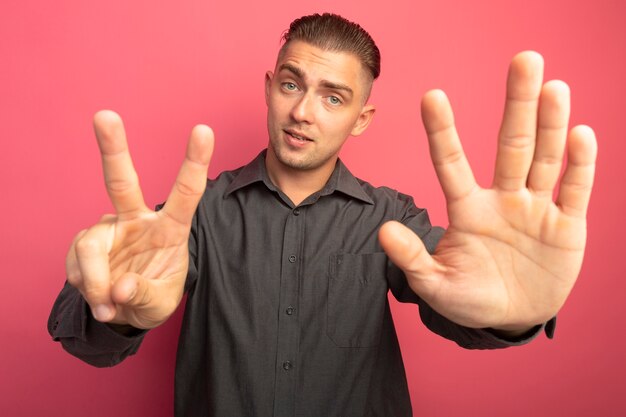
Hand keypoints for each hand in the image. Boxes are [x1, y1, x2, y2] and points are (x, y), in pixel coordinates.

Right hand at [66, 111, 213, 328]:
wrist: (125, 312)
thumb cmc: (153, 297)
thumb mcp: (159, 304)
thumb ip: (144, 295)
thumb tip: (120, 287)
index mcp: (170, 228)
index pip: (186, 193)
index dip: (194, 162)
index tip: (204, 130)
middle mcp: (137, 220)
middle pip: (121, 181)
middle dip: (112, 148)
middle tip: (104, 115)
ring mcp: (108, 230)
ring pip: (91, 246)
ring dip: (95, 280)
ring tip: (108, 305)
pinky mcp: (84, 243)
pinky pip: (76, 265)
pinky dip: (86, 287)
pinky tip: (99, 298)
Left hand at [379, 51, 596, 331]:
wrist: (511, 319)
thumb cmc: (469, 299)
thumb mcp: (435, 285)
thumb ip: (412, 259)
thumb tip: (383, 231)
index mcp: (467, 210)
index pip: (451, 163)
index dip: (442, 132)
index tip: (431, 96)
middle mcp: (502, 199)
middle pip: (511, 145)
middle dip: (517, 104)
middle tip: (524, 59)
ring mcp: (535, 208)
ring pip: (544, 158)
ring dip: (550, 123)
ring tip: (552, 86)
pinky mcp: (566, 225)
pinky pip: (574, 190)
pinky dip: (578, 165)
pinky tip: (579, 135)